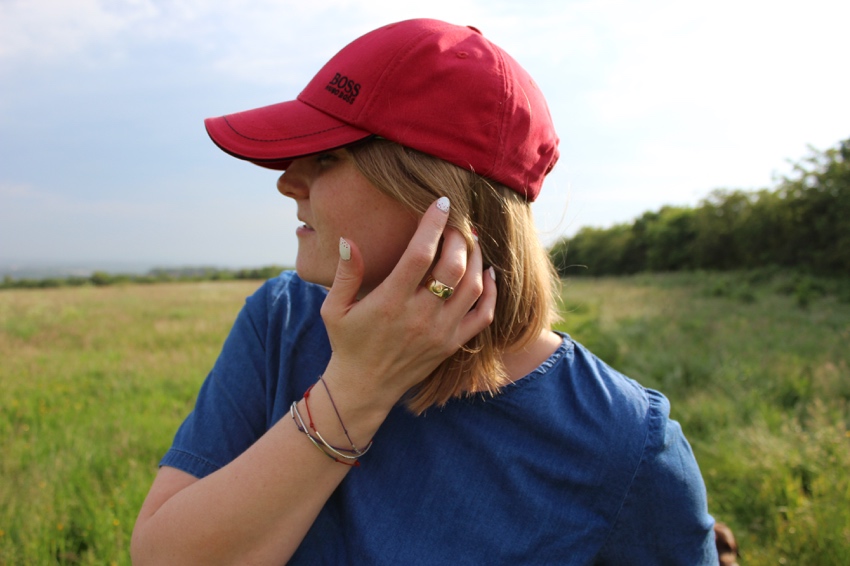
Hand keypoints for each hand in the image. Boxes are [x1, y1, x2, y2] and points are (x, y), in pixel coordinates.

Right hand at [320, 197, 496, 412]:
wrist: (364, 388)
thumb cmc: (347, 343)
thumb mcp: (334, 308)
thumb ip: (345, 273)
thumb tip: (348, 240)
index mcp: (390, 302)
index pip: (420, 254)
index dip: (433, 224)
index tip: (441, 203)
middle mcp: (420, 316)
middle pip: (453, 266)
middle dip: (459, 237)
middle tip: (457, 222)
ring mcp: (440, 332)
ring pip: (472, 287)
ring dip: (476, 258)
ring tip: (470, 241)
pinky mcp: (452, 345)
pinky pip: (483, 315)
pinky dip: (491, 291)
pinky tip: (487, 273)